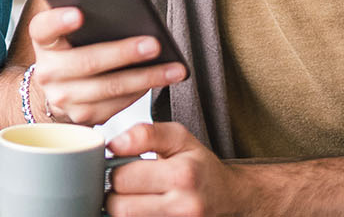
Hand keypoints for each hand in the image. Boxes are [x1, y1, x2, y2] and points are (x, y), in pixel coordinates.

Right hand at [26, 7, 187, 124]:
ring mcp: (63, 97)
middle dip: (123, 53)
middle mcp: (47, 71)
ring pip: (108, 88)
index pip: (43, 28)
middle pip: (86, 62)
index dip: (58, 21)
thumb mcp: (76, 28)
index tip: (78, 14)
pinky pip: (117, 105)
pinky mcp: (82, 116)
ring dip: (145, 77)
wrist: (61, 88)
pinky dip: (141, 91)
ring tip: (173, 68)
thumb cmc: (78, 47)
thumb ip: (96, 8)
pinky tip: (161, 80)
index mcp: (44, 41)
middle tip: (154, 44)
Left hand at [106, 122, 252, 216]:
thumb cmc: (200, 166)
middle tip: (125, 185)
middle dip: (115, 194)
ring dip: (123, 209)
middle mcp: (183, 207)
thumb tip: (114, 145)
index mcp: (182, 175)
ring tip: (134, 197)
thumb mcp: (179, 137)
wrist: (229, 197)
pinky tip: (143, 207)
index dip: (114, 170)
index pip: (122, 178)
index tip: (122, 166)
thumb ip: (145, 134)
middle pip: (120, 207)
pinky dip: (135, 216)